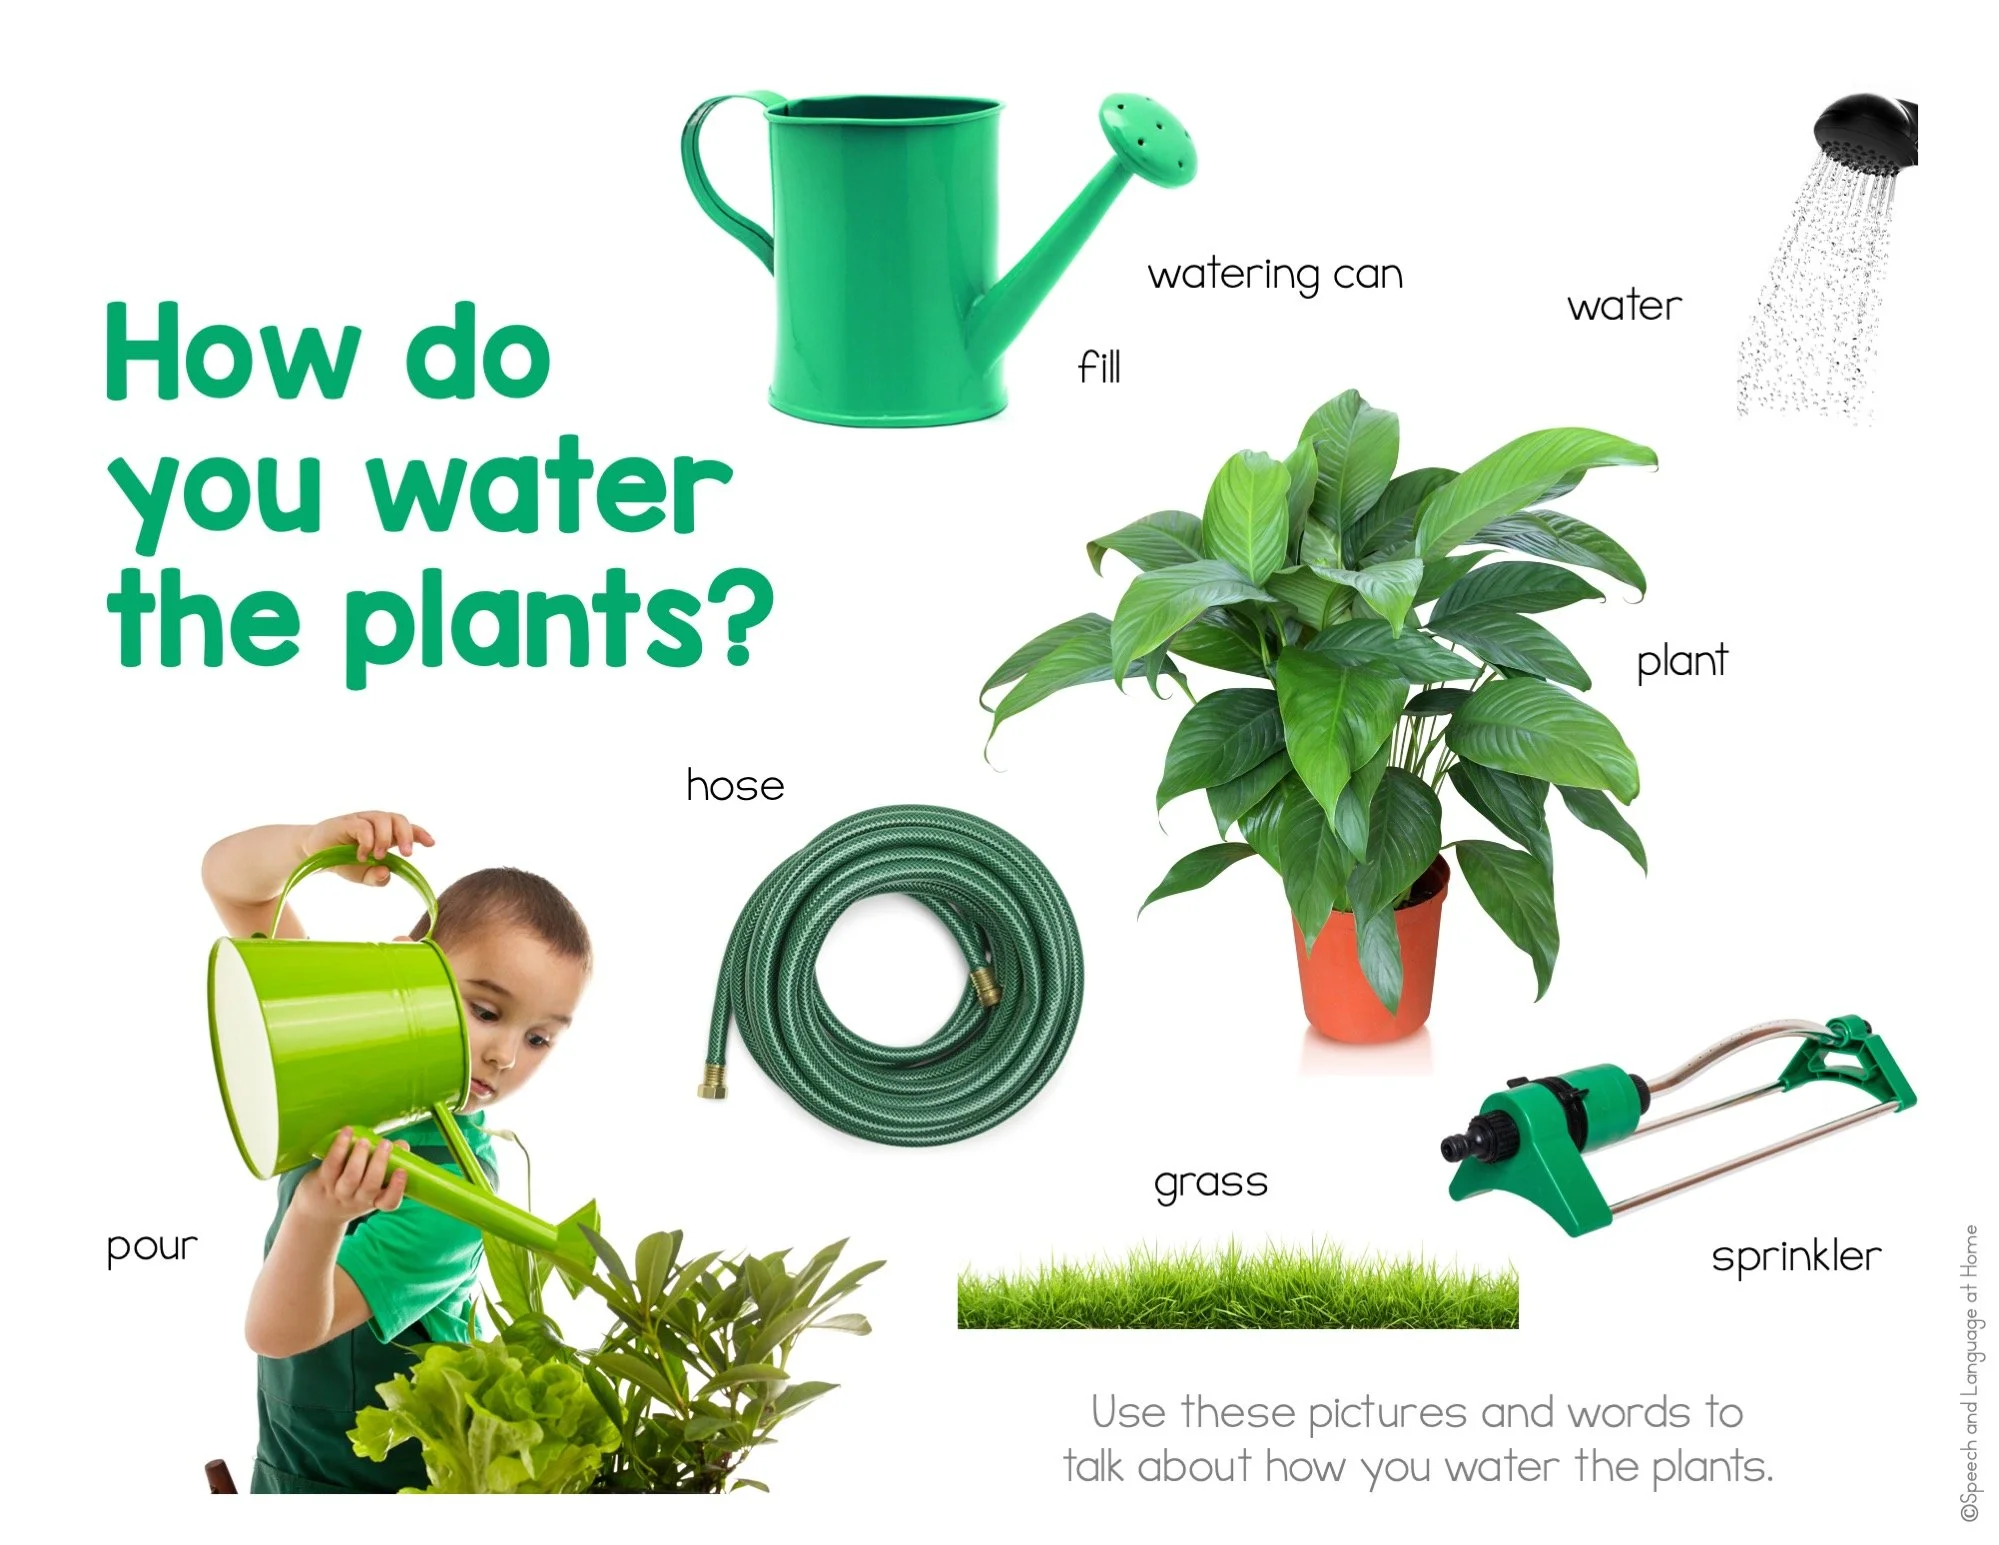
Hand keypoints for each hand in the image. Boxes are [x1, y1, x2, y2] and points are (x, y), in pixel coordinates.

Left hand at [293, 1129, 410, 1223]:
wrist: (318, 1211)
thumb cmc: (353, 1192)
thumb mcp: (371, 1186)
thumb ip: (388, 1165)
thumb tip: (402, 1145)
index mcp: (375, 1201)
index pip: (389, 1202)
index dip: (397, 1188)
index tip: (402, 1171)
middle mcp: (357, 1200)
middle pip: (370, 1186)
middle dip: (379, 1164)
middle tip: (386, 1144)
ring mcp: (338, 1192)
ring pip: (350, 1178)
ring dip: (359, 1157)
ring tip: (365, 1140)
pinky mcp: (322, 1181)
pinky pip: (331, 1165)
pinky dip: (339, 1148)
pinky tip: (346, 1133)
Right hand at [303, 811, 434, 886]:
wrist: (314, 856)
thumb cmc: (343, 862)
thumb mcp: (362, 875)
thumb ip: (377, 878)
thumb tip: (387, 873)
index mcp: (386, 835)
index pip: (408, 829)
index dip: (420, 834)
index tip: (431, 844)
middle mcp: (376, 824)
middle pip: (399, 819)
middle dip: (407, 835)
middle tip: (407, 854)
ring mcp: (361, 820)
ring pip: (383, 819)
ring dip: (384, 839)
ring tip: (378, 857)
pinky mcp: (346, 822)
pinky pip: (363, 826)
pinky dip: (366, 841)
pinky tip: (362, 855)